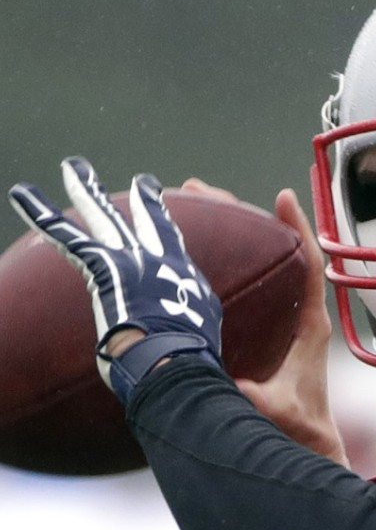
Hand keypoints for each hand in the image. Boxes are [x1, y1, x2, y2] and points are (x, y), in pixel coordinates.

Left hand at [8, 158, 222, 403]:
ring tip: (72, 166)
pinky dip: (43, 214)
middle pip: (150, 222)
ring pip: (106, 217)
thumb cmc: (185, 363)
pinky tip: (23, 194)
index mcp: (186, 280)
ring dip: (87, 190)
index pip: (175, 248)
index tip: (168, 218)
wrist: (175, 363)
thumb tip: (191, 354)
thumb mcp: (198, 341)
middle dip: (146, 199)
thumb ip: (189, 331)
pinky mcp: (107, 267)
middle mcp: (163, 262)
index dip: (169, 230)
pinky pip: (67, 235)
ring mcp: (135, 261)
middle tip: (144, 181)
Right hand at [182, 179, 347, 465]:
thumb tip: (242, 388)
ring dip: (229, 233)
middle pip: (276, 252)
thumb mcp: (283, 413)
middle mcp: (299, 314)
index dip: (298, 228)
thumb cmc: (302, 429)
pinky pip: (249, 286)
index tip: (283, 195)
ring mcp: (283, 320)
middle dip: (241, 216)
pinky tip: (193, 255)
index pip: (309, 265)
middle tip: (201, 190)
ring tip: (190, 205)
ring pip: (259, 264)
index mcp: (309, 324)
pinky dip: (224, 264)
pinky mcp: (268, 331)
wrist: (309, 445)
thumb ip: (266, 402)